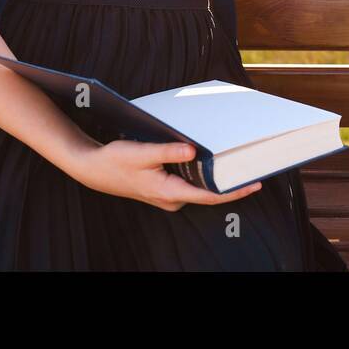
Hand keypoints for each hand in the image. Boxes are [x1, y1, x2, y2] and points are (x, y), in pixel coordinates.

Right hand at [72, 139, 261, 212]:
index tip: (254, 185)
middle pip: (208, 192)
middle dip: (230, 182)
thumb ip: (168, 152)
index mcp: (168, 192)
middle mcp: (171, 198)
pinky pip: (190, 184)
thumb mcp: (141, 153)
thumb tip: (193, 151)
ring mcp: (168, 195)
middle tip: (252, 168)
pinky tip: (210, 161)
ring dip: (216, 177)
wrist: (94, 170)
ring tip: (237, 162)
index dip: (234, 191)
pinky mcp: (165, 189)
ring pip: (199, 188)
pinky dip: (202, 174)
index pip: (209, 195)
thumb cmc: (116, 161)